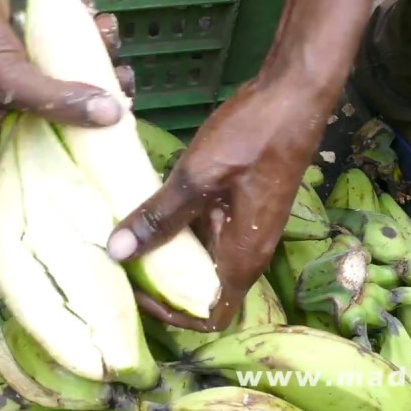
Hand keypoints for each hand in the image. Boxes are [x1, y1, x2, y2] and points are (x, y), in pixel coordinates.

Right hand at [0, 0, 133, 164]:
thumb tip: (114, 116)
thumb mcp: (10, 81)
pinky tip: (94, 16)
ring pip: (75, 79)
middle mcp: (17, 118)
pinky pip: (68, 51)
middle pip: (73, 116)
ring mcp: (27, 84)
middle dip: (103, 92)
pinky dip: (84, 33)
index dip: (92, 143)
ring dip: (98, 54)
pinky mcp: (34, 54)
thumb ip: (58, 100)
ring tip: (108, 31)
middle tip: (124, 74)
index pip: (56, 156)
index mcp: (2, 140)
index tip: (124, 122)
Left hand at [107, 77, 330, 331]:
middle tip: (118, 260)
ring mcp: (244, 228)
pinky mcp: (238, 206)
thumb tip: (116, 253)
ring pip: (198, 258)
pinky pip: (202, 230)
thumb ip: (160, 216)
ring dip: (164, 252)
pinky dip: (175, 226)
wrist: (293, 94)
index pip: (210, 316)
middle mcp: (245, 252)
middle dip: (159, 283)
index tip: (137, 291)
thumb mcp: (198, 177)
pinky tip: (145, 205)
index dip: (172, 316)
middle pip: (200, 290)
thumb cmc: (253, 137)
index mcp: (241, 258)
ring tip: (123, 234)